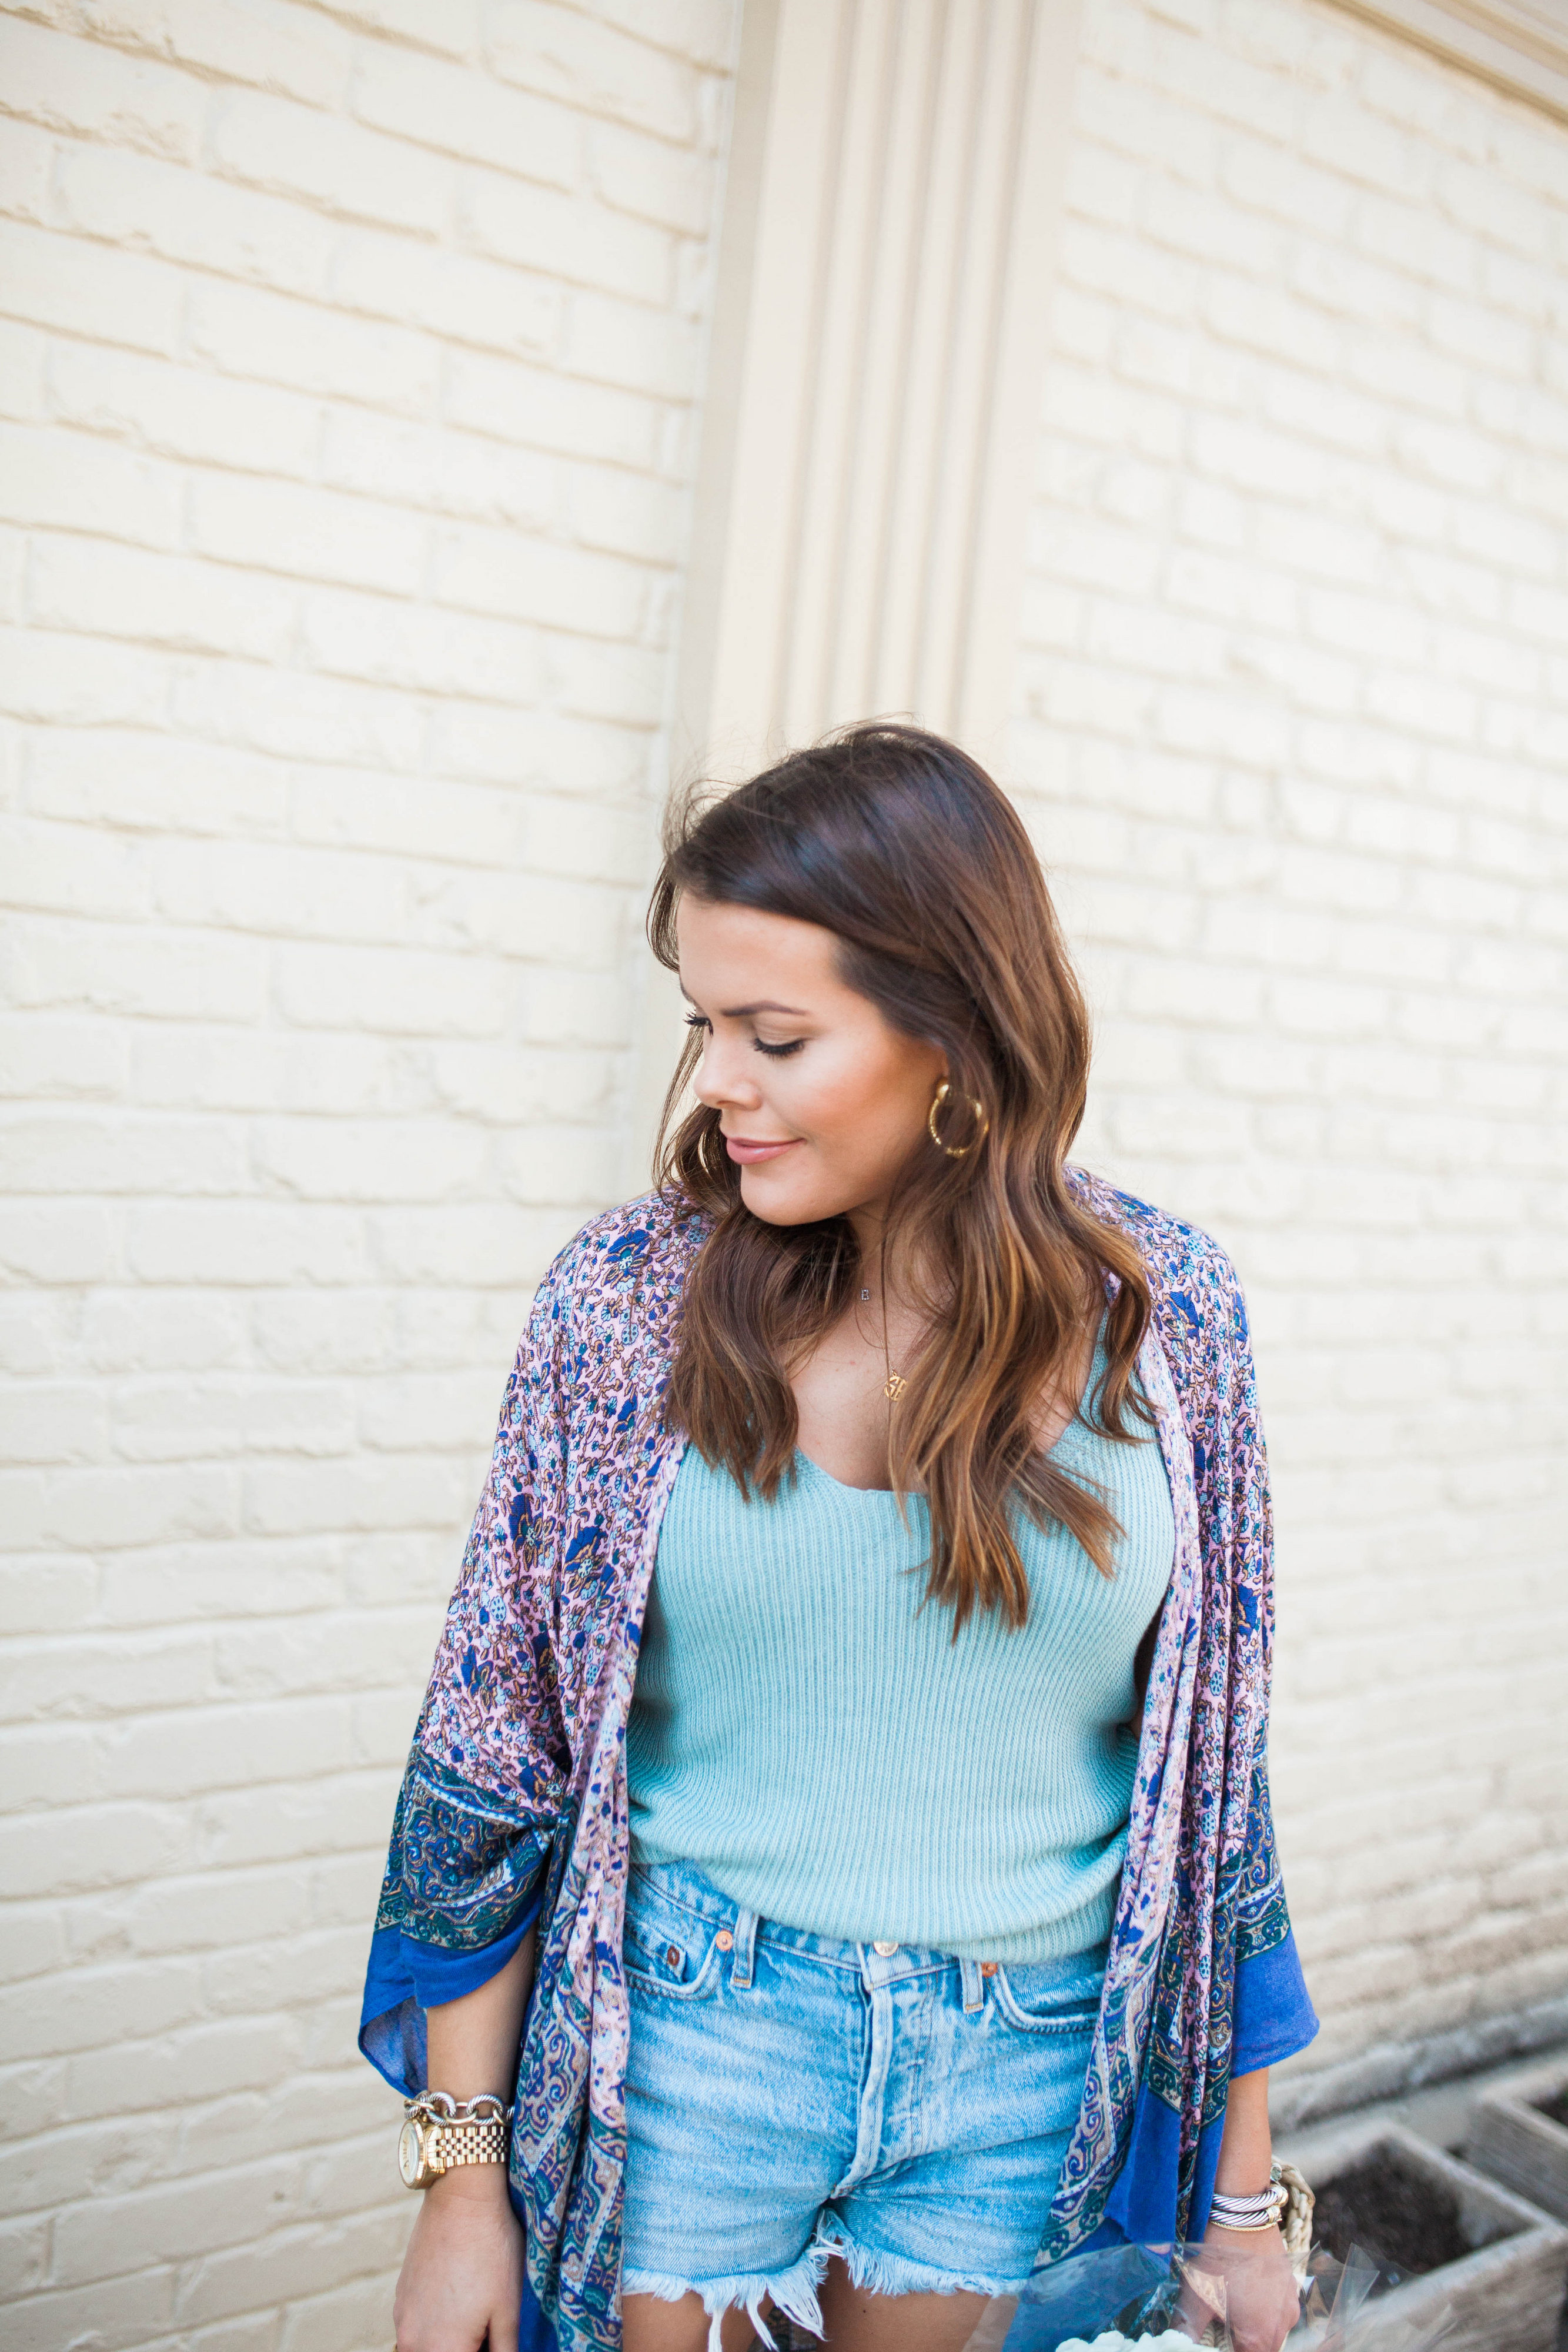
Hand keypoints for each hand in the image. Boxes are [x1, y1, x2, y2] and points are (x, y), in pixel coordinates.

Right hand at [393, 2167, 523, 2351]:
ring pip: (427, 2347)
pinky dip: (437, 2325)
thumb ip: (505, 2350)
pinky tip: (460, 2297)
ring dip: (449, 2341)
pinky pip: (417, 2327)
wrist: (461, 2196)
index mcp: (442, 2350)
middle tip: (491, 2329)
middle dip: (467, 2347)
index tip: (496, 2338)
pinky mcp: (400, 2297)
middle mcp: (412, 2341)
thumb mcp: (508, 2309)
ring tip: (478, 2311)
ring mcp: (402, 2318)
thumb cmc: (491, 2250)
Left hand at [1177, 2222, 1299, 2351]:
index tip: (1219, 2342)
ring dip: (1257, 2329)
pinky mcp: (1292, 2286)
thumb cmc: (1217, 2258)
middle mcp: (1282, 2326)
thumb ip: (1186, 2330)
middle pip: (1264, 2350)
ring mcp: (1290, 2305)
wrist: (1243, 2216)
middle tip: (1223, 2327)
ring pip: (1274, 2331)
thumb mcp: (1195, 2297)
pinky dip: (1266, 2311)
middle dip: (1244, 2345)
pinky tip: (1248, 2293)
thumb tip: (1175, 2343)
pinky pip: (1281, 2310)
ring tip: (1234, 2309)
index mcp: (1260, 2337)